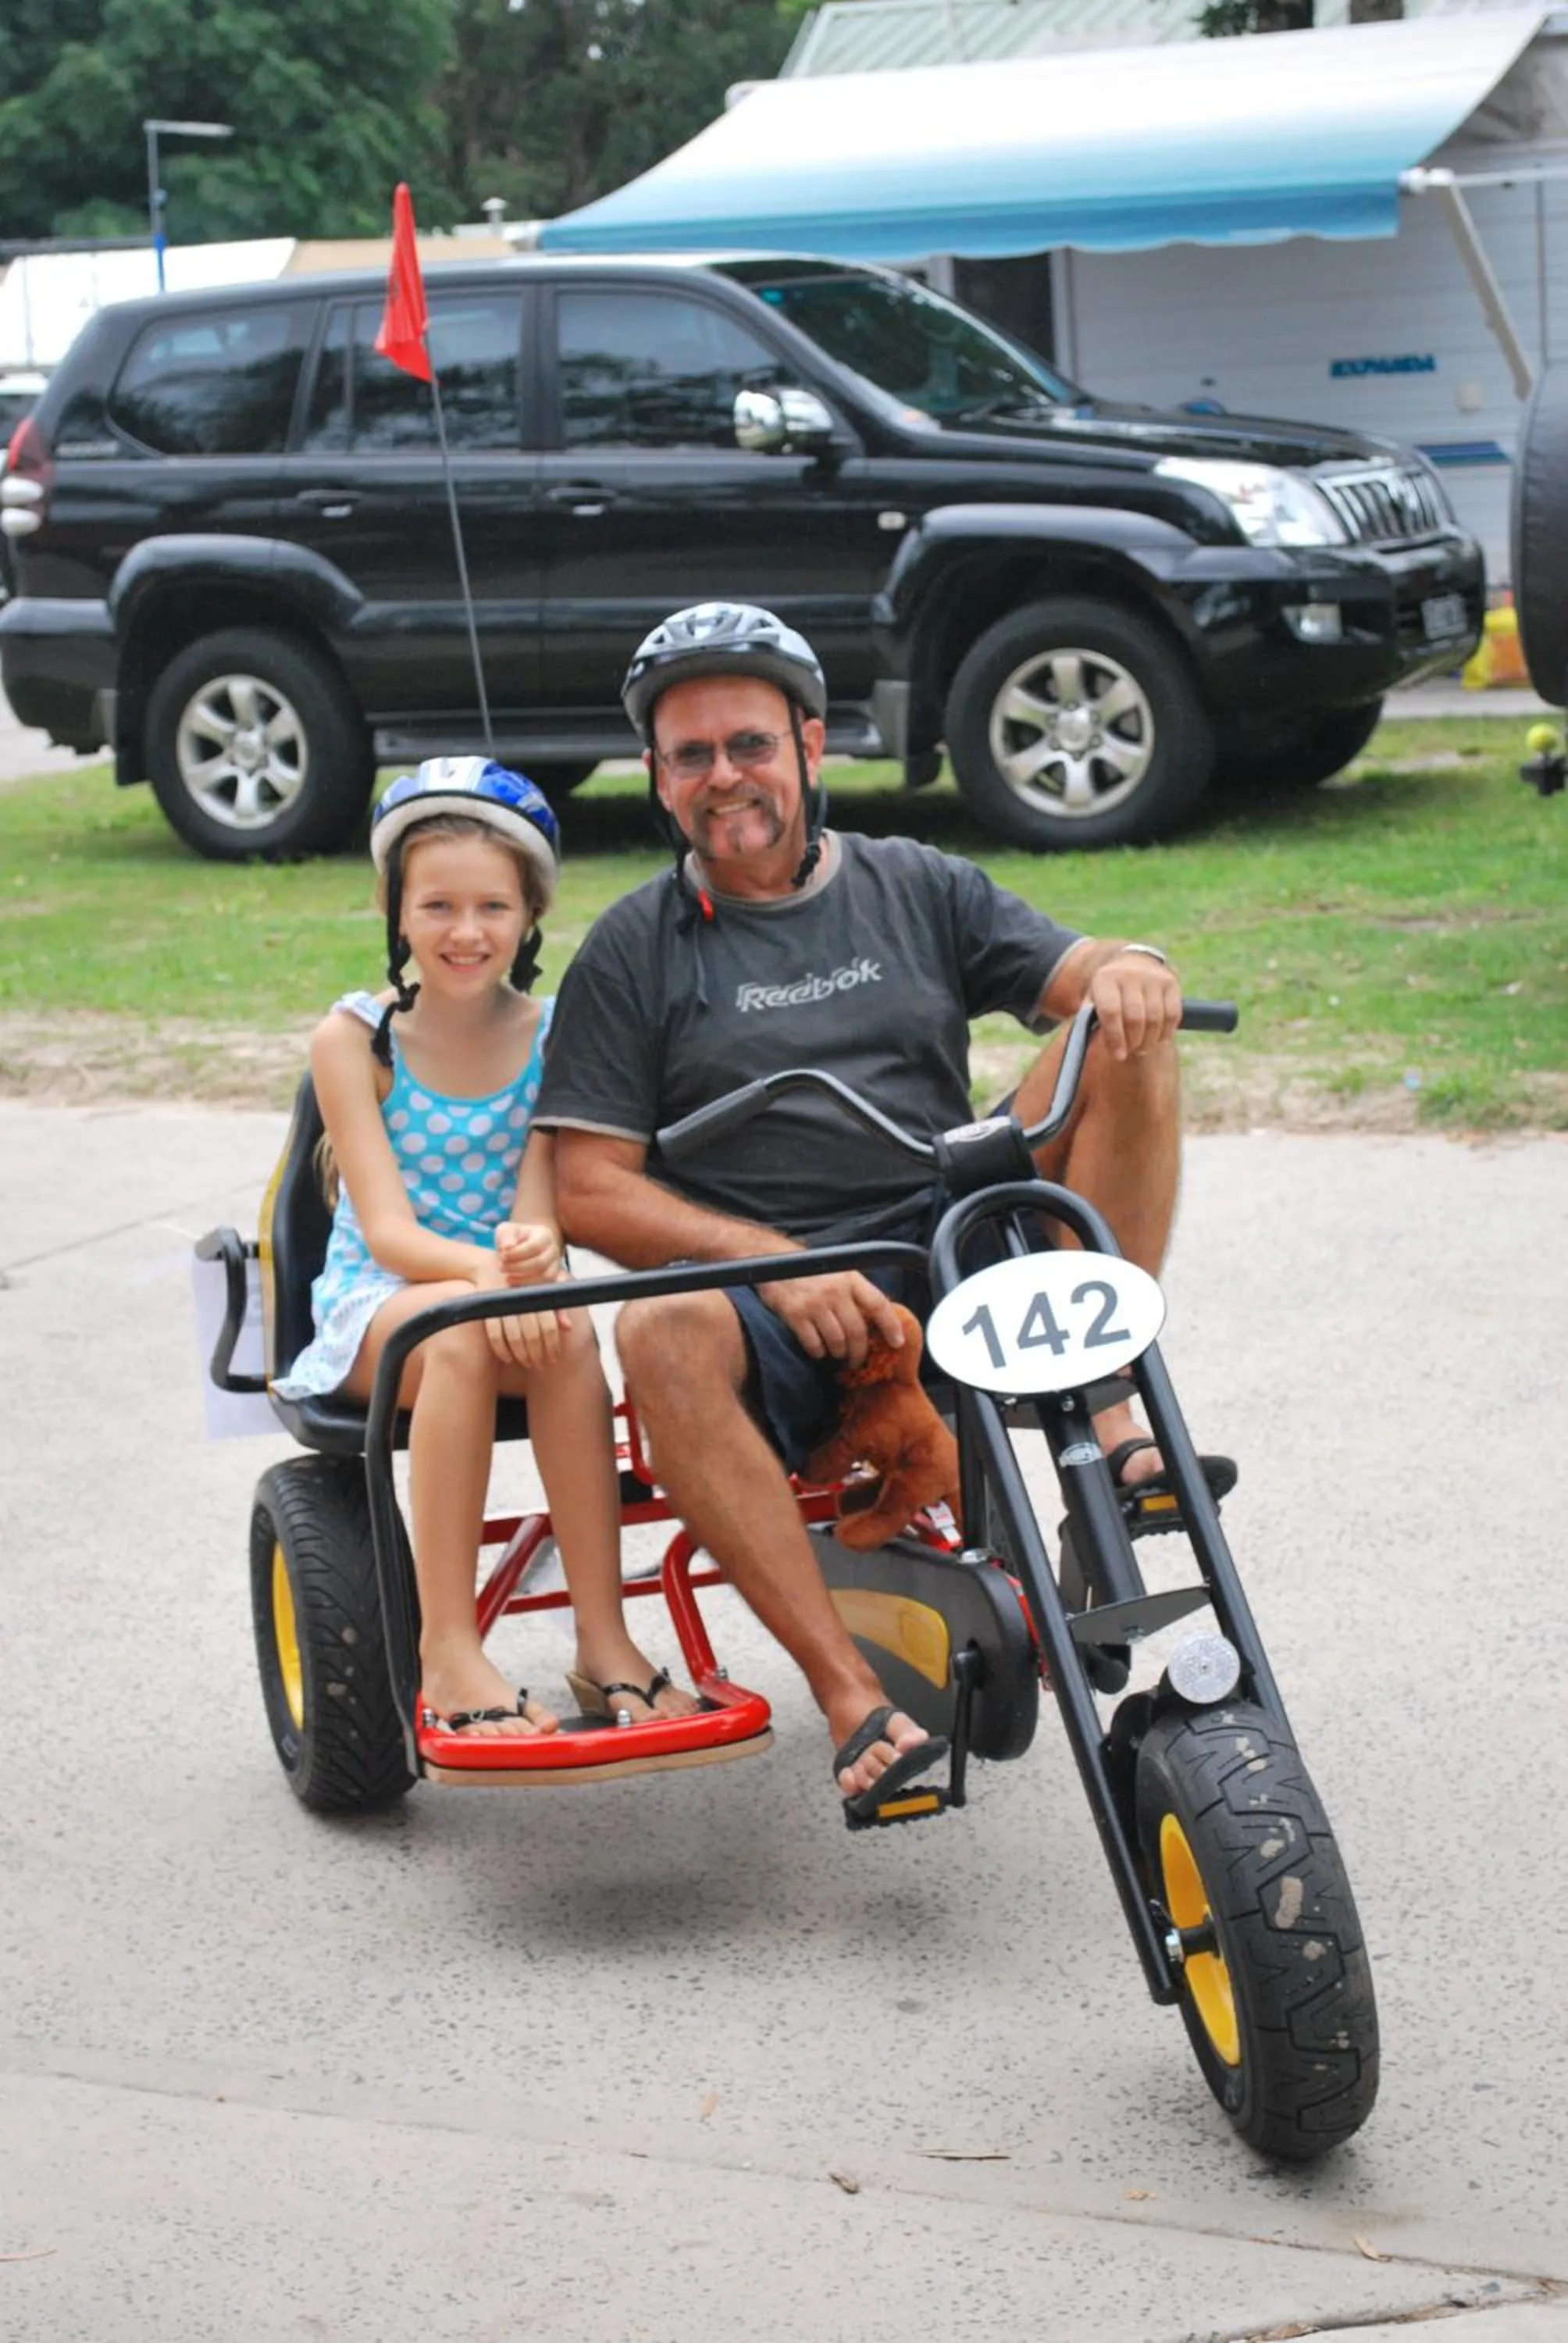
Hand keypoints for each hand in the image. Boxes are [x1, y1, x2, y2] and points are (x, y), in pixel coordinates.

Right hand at [469, 1254, 564, 1370]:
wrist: (490, 1268)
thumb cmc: (522, 1281)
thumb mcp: (543, 1289)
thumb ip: (557, 1307)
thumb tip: (568, 1327)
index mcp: (538, 1293)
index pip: (550, 1326)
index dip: (553, 1345)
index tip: (554, 1358)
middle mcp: (523, 1298)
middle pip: (533, 1335)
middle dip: (538, 1355)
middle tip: (540, 1365)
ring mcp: (504, 1303)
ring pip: (515, 1337)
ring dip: (521, 1355)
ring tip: (527, 1364)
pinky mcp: (488, 1308)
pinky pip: (494, 1335)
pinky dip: (501, 1349)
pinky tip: (507, 1358)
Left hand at [494, 1220, 560, 1285]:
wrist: (520, 1249)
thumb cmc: (514, 1239)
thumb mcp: (506, 1232)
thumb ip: (505, 1236)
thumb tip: (507, 1247)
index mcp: (544, 1235)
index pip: (534, 1246)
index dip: (517, 1253)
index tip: (502, 1256)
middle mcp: (554, 1250)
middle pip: (540, 1263)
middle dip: (518, 1267)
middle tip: (502, 1268)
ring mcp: (556, 1266)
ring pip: (546, 1277)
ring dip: (524, 1280)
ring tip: (508, 1278)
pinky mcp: (555, 1279)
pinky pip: (549, 1286)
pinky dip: (534, 1288)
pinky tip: (518, 1287)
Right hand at [757, 1269, 907, 1370]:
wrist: (771, 1260)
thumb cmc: (809, 1269)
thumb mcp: (838, 1272)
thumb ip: (855, 1292)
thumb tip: (876, 1319)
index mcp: (850, 1279)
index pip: (878, 1304)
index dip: (891, 1326)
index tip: (897, 1343)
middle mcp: (835, 1291)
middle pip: (857, 1331)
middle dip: (859, 1352)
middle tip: (857, 1361)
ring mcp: (814, 1304)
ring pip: (837, 1341)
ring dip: (839, 1353)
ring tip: (837, 1355)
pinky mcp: (795, 1315)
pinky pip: (813, 1344)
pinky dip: (818, 1352)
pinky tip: (818, 1350)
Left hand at [1090, 949, 1180, 1061]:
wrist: (1131, 964)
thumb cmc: (1108, 993)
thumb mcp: (1093, 1000)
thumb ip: (1090, 1022)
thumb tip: (1092, 1048)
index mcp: (1105, 978)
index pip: (1110, 1011)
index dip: (1114, 1037)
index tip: (1118, 1055)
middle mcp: (1130, 974)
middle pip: (1135, 1018)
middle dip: (1133, 1042)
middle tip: (1130, 1051)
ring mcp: (1153, 977)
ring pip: (1155, 1019)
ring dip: (1149, 1041)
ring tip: (1141, 1048)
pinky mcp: (1171, 982)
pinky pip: (1172, 1015)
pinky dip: (1166, 1032)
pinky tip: (1157, 1038)